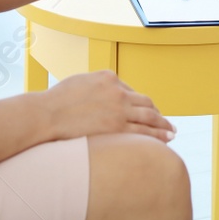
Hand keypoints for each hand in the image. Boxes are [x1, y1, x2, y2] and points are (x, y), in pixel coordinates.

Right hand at [41, 69, 175, 142]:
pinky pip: (143, 132)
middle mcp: (118, 91)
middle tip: (167, 122)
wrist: (46, 114)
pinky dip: (157, 136)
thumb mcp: (79, 83)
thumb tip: (98, 96)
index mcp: (109, 78)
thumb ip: (94, 87)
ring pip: (150, 117)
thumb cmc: (55, 102)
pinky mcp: (117, 127)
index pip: (131, 91)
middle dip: (157, 113)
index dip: (140, 104)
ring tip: (172, 132)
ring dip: (163, 125)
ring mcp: (119, 109)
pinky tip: (165, 141)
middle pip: (146, 103)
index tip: (147, 112)